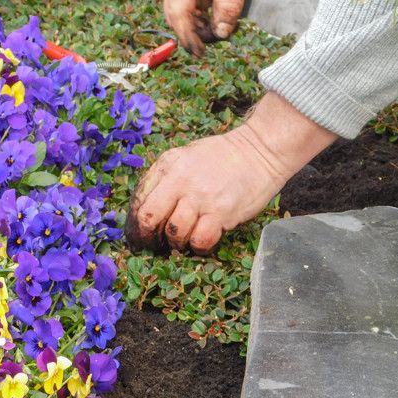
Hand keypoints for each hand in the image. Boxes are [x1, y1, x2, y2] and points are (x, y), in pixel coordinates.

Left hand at [125, 92, 337, 254]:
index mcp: (168, 165)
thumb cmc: (222, 156)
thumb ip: (165, 177)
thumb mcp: (186, 156)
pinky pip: (200, 241)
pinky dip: (199, 247)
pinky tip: (203, 241)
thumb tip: (145, 207)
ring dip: (177, 242)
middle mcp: (180, 181)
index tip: (142, 232)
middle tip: (156, 243)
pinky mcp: (221, 213)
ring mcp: (201, 198)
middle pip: (149, 219)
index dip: (136, 222)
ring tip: (185, 239)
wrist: (261, 150)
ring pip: (174, 233)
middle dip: (148, 237)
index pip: (139, 200)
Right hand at [164, 0, 264, 55]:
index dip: (188, 36)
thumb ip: (229, 6)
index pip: (178, 13)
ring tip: (218, 29)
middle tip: (211, 44)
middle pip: (175, 18)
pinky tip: (214, 22)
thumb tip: (220, 33)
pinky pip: (188, 13)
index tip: (199, 52)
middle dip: (192, 34)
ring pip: (181, 18)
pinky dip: (200, 22)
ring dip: (197, 29)